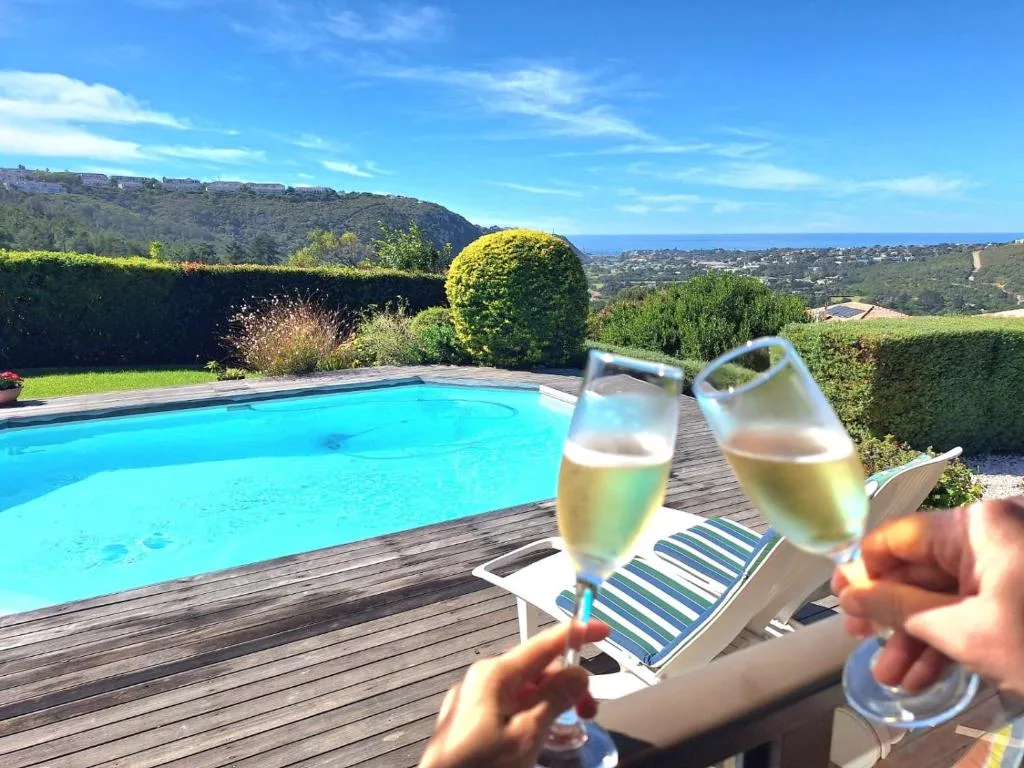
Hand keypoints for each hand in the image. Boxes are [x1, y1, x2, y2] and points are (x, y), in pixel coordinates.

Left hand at [419, 620, 610, 767]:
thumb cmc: (477, 765)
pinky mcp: (473, 718)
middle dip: (567, 684)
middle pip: (538, 669)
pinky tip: (541, 733)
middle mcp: (483, 679)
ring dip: (551, 702)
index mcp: (494, 674)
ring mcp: (476, 698)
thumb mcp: (525, 735)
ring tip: (566, 727)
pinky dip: (533, 713)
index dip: (576, 634)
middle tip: (589, 711)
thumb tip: (579, 674)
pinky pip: (511, 705)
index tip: (601, 630)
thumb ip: (554, 700)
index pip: (544, 644)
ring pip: (526, 690)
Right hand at [832, 498, 1023, 695]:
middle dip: (892, 614)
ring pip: (945, 592)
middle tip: (861, 640)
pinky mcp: (1021, 587)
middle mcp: (992, 532)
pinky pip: (973, 604)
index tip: (841, 601)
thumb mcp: (963, 631)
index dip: (864, 570)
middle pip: (920, 568)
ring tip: (894, 676)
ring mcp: (1011, 560)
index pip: (898, 537)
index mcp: (977, 525)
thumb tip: (849, 593)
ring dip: (917, 635)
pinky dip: (950, 637)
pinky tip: (925, 674)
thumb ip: (898, 608)